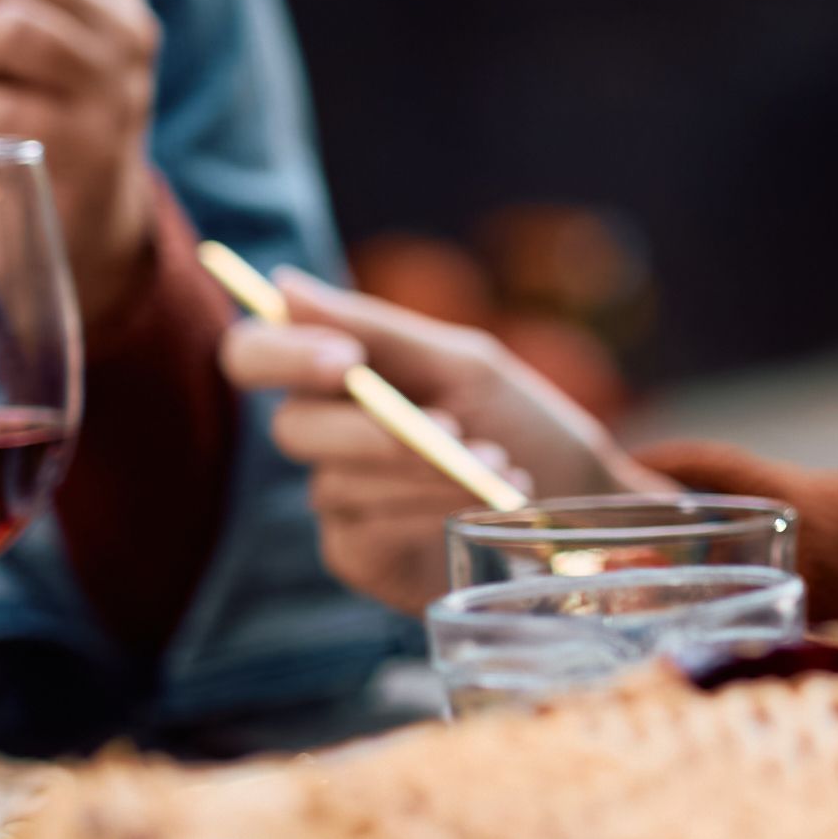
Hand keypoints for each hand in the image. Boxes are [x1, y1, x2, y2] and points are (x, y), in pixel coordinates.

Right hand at [221, 277, 654, 615]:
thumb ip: (377, 328)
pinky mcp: (356, 554)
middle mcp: (324, 437)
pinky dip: (426, 512)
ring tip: (502, 468)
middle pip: (291, 428)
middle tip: (452, 430)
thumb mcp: (466, 365)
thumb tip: (281, 284)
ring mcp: (336, 498)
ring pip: (340, 482)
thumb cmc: (524, 426)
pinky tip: (479, 508)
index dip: (283, 354)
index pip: (257, 354)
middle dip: (376, 431)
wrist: (581, 506)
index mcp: (340, 376)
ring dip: (428, 472)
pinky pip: (365, 530)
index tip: (347, 361)